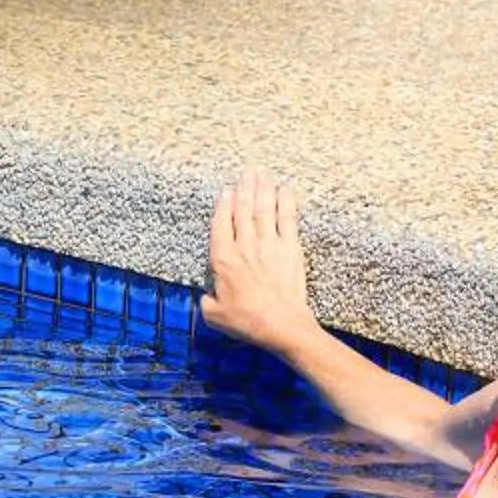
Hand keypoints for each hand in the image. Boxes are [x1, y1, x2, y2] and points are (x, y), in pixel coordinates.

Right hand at [201, 168, 323, 352]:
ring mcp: (269, 245)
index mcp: (223, 260)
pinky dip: (286, 202)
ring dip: (262, 189)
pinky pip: (288, 219)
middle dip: (243, 188)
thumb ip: (207, 301)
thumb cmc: (246, 322)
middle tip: (246, 172)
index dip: (223, 204)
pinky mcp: (290, 249)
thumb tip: (207, 296)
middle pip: (243, 210)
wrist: (280, 325)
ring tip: (261, 174)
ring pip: (263, 209)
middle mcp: (245, 246)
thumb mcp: (214, 315)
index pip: (221, 224)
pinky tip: (285, 189)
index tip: (226, 190)